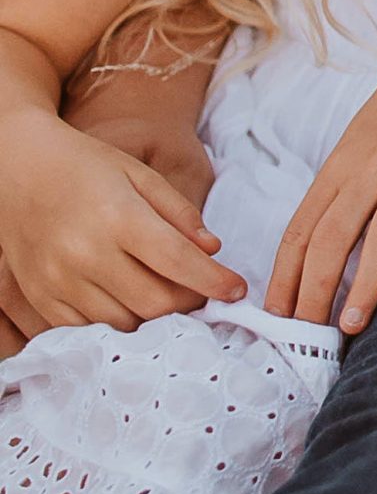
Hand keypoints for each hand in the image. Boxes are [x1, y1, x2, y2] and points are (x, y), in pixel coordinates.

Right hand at [0, 109, 243, 339]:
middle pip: (154, 303)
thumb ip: (180, 213)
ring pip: (122, 322)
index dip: (214, 282)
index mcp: (118, 217)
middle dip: (189, 302)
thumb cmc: (87, 165)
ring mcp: (58, 280)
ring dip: (153, 315)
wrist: (19, 167)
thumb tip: (212, 250)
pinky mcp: (39, 296)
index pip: (178, 263)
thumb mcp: (141, 174)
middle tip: (201, 290)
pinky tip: (126, 298)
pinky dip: (113, 321)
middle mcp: (85, 254)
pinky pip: (86, 328)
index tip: (237, 291)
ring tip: (165, 292)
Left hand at [267, 22, 376, 331]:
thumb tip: (310, 252)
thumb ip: (338, 192)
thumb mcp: (359, 145)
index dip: (285, 277)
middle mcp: (373, 169)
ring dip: (367, 281)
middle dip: (315, 290)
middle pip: (333, 236)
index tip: (277, 318)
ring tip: (354, 323)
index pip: (302, 229)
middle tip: (308, 335)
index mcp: (342, 166)